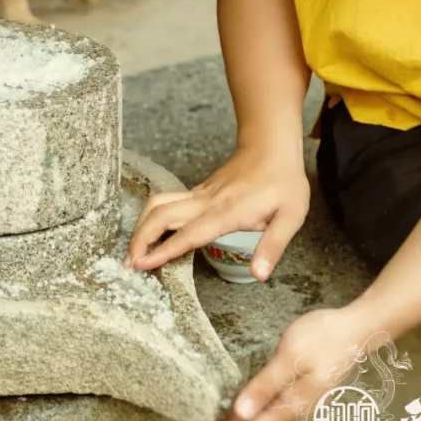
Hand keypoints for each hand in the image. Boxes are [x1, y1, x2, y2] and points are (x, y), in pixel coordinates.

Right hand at [125, 144, 309, 278]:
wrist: (271, 146)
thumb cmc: (283, 181)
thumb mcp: (290, 216)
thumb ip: (272, 246)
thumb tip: (259, 275)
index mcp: (227, 212)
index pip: (188, 234)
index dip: (164, 250)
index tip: (143, 264)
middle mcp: (206, 203)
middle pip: (160, 216)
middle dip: (140, 239)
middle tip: (129, 263)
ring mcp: (198, 195)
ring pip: (157, 205)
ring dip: (141, 226)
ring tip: (135, 250)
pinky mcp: (197, 192)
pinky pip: (166, 203)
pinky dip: (151, 219)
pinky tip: (151, 234)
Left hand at [193, 306, 376, 420]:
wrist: (357, 329)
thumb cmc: (324, 337)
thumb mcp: (289, 357)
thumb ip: (265, 386)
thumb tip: (239, 414)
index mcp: (293, 406)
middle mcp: (297, 411)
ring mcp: (300, 404)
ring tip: (213, 418)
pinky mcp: (301, 393)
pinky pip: (272, 416)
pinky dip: (251, 418)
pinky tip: (239, 406)